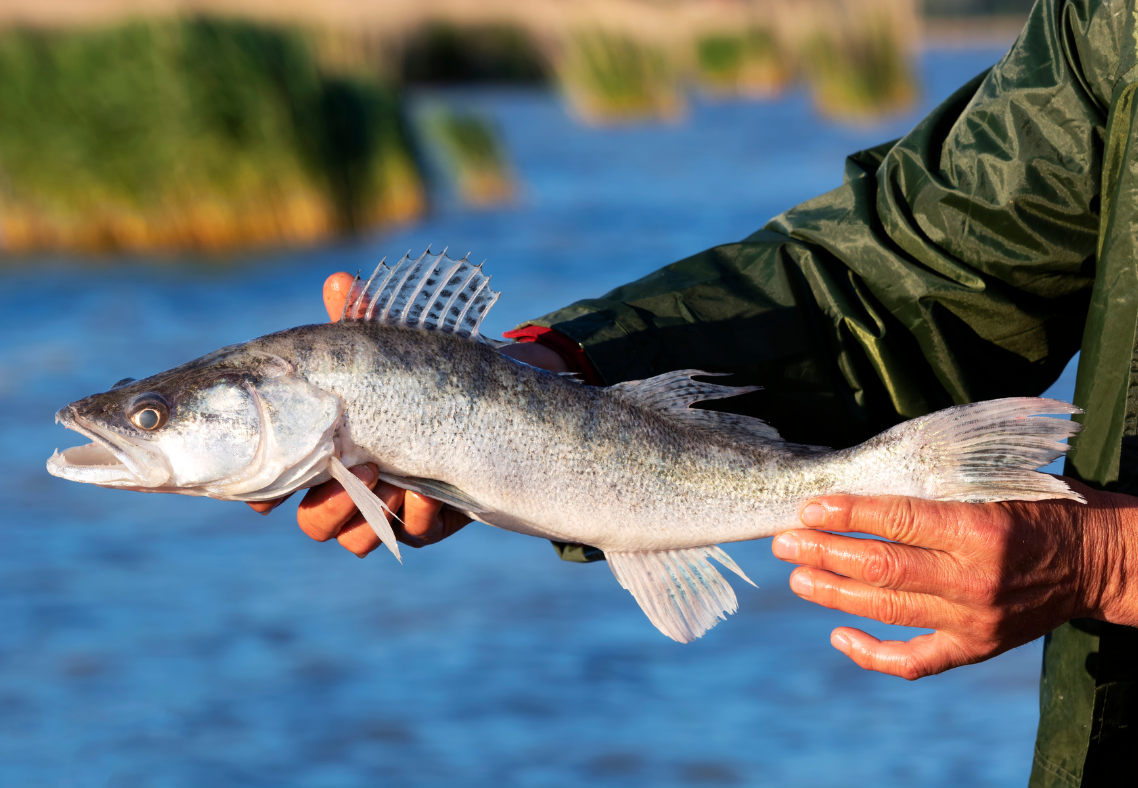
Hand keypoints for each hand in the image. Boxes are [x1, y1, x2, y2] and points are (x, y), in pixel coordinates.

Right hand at [248, 271, 568, 556]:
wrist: (488, 399)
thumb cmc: (420, 372)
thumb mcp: (388, 346)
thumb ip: (360, 319)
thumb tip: (339, 281)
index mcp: (325, 449)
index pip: (280, 483)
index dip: (264, 494)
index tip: (265, 496)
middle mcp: (352, 484)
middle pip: (313, 521)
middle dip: (325, 505)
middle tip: (352, 468)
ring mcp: (390, 506)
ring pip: (354, 537)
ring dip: (366, 515)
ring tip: (387, 479)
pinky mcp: (429, 521)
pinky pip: (413, 534)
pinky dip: (415, 515)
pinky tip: (426, 492)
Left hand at [771, 482, 1137, 678]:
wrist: (1094, 561)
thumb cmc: (1035, 508)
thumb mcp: (993, 483)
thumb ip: (935, 487)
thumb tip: (857, 481)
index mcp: (980, 528)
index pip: (899, 521)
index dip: (847, 514)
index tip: (808, 508)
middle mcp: (975, 578)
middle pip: (882, 568)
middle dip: (824, 553)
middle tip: (784, 542)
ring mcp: (974, 620)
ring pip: (887, 610)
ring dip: (833, 594)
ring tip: (797, 576)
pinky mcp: (975, 648)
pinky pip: (913, 661)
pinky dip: (870, 653)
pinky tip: (836, 634)